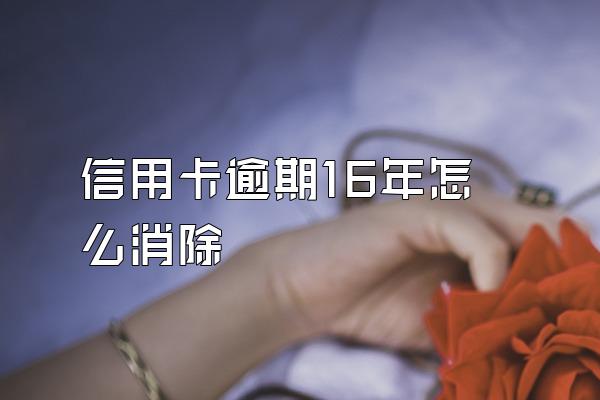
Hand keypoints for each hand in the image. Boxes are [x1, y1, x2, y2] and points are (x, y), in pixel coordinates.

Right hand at [240, 188, 564, 349]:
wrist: (305, 288)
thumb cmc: (368, 303)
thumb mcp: (441, 318)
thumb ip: (484, 318)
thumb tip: (531, 339)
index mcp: (478, 231)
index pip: (549, 243)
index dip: (569, 279)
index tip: (572, 319)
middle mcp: (471, 211)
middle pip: (551, 233)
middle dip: (562, 279)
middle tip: (559, 321)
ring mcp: (447, 206)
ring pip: (525, 231)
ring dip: (536, 278)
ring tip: (531, 317)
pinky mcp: (422, 211)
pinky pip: (481, 239)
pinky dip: (494, 275)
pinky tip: (481, 304)